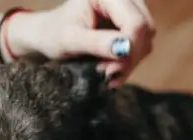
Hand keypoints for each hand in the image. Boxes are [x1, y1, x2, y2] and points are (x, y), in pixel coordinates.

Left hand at [6, 0, 155, 86]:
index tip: (109, 72)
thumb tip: (125, 48)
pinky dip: (128, 61)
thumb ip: (97, 43)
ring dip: (129, 62)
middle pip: (145, 30)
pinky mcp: (130, 24)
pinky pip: (140, 45)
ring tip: (105, 74)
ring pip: (146, 39)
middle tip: (106, 76)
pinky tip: (111, 71)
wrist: (47, 35)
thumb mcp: (70, 40)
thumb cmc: (53, 34)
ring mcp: (129, 10)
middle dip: (129, 58)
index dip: (128, 49)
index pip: (135, 23)